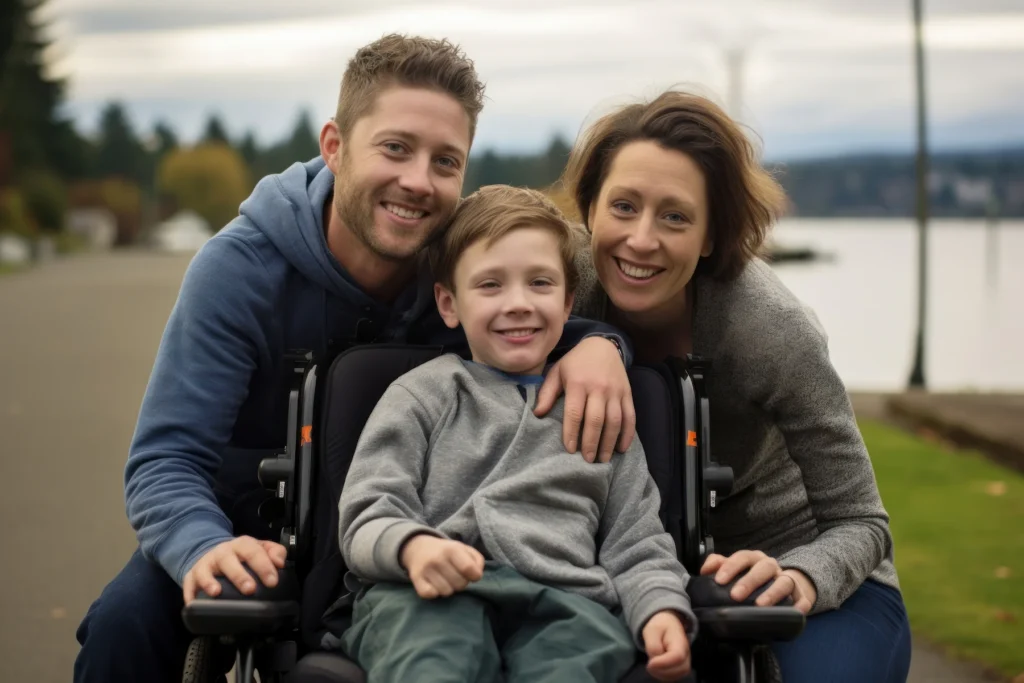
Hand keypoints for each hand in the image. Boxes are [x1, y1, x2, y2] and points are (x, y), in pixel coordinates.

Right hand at [183, 536, 286, 603]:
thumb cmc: (242, 555)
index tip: (272, 581)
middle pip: (229, 560)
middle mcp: (222, 552)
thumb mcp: (260, 549)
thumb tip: (280, 562)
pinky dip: (190, 594)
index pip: (253, 551)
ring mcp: (205, 564)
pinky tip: (194, 604)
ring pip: (205, 571)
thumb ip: (274, 552)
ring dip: (210, 581)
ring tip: (217, 593)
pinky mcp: (191, 576)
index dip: (263, 566)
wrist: (216, 553)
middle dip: (239, 575)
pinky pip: (188, 585)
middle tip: (250, 589)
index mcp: (242, 545)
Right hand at [400, 535, 484, 598]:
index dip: (475, 576)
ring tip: (444, 580)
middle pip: (460, 584)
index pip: (469, 569)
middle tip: (455, 576)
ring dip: (448, 589)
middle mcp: (438, 558)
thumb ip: (477, 560)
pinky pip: (431, 595)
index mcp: (452, 549)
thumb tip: (477, 575)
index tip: (472, 575)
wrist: (418, 548)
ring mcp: (425, 569)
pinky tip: (434, 585)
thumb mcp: (463, 549)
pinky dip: (435, 593)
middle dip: (461, 583)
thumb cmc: (446, 552)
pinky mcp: (416, 579)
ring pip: (447, 592)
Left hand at [535, 336, 635, 462]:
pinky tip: (621, 448)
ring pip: (615, 421)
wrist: (602, 345)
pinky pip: (630, 417)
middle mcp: (598, 388)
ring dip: (609, 442)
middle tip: (587, 460)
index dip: (572, 432)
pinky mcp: (627, 394)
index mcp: (578, 383)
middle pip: (596, 420)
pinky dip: (628, 434)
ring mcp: (615, 391)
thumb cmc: (575, 362)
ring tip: (603, 459)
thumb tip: (537, 414)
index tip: (570, 449)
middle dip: (591, 442)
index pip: (575, 412)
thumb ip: (547, 393)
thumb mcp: (557, 372)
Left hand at [643, 611, 691, 680]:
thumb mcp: (651, 631)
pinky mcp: (680, 667)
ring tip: (652, 666)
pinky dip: (664, 676)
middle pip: (681, 669)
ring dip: (662, 675)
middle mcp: (686, 653)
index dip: (664, 663)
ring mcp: (685, 661)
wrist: (667, 624)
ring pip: (678, 675)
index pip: (678, 657)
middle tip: (649, 665)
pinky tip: (656, 669)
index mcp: (680, 641)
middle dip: (662, 671)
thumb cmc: (659, 627)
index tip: (650, 663)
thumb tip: (654, 662)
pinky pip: (674, 677)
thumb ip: (652, 646)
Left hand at [700, 551, 815, 613]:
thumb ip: (719, 565)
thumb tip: (704, 570)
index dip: (730, 567)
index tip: (719, 580)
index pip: (742, 558)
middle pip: (763, 568)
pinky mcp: (800, 595)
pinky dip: (800, 604)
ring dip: (772, 592)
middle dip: (749, 581)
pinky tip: (794, 611)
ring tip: (761, 605)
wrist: (784, 583)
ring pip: (784, 581)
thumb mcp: (736, 568)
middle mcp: (771, 566)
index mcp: (753, 559)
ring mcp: (787, 579)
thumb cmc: (753, 576)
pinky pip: (803, 599)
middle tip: (735, 595)